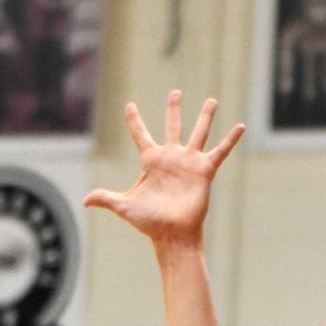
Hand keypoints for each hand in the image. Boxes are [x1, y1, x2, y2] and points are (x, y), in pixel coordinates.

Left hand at [84, 91, 243, 245]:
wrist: (171, 233)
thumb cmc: (149, 221)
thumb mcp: (124, 205)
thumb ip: (106, 198)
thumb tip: (85, 201)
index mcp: (151, 160)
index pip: (140, 134)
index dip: (134, 120)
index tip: (129, 105)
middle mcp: (171, 157)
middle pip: (172, 126)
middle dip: (174, 109)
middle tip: (175, 92)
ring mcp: (189, 162)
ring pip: (198, 132)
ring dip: (205, 117)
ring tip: (212, 101)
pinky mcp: (204, 171)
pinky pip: (220, 152)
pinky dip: (230, 140)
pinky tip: (240, 127)